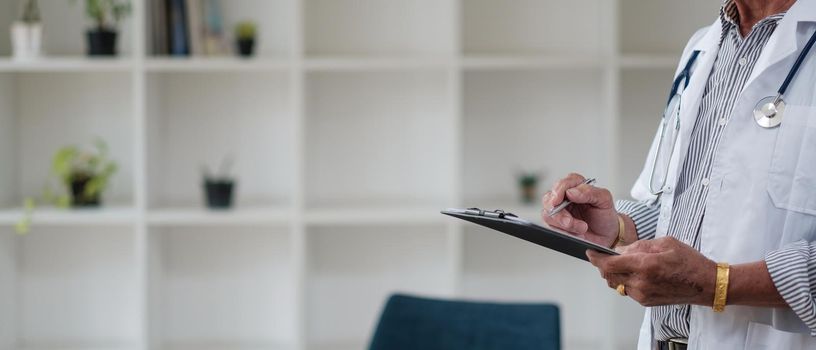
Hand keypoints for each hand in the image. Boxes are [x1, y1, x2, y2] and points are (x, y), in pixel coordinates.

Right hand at [541, 173, 619, 247]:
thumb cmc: (605, 215)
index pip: (563, 184)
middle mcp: (565, 197)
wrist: (607, 236)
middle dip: (559, 213)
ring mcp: (560, 211)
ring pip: (548, 214)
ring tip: (581, 229)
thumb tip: (571, 191)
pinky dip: (563, 232)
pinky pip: (552, 227)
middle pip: (549, 199)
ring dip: (563, 224)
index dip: (558, 191)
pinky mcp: (557, 224)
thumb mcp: (604, 200)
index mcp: (576, 186)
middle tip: (569, 222)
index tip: (558, 201)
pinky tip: (576, 234)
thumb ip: (590, 192)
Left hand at [586, 237, 716, 306]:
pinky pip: (626, 290)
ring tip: (622, 263)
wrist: (706, 285)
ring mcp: (643, 295)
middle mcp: (641, 283)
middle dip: (603, 265)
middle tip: (605, 255)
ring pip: (616, 284)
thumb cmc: (690, 262)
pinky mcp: (645, 301)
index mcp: (645, 265)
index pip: (609, 264)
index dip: (596, 258)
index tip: (590, 252)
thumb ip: (639, 245)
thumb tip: (620, 249)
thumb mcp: (665, 243)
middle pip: (608, 276)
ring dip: (614, 273)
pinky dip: (624, 281)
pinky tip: (634, 273)